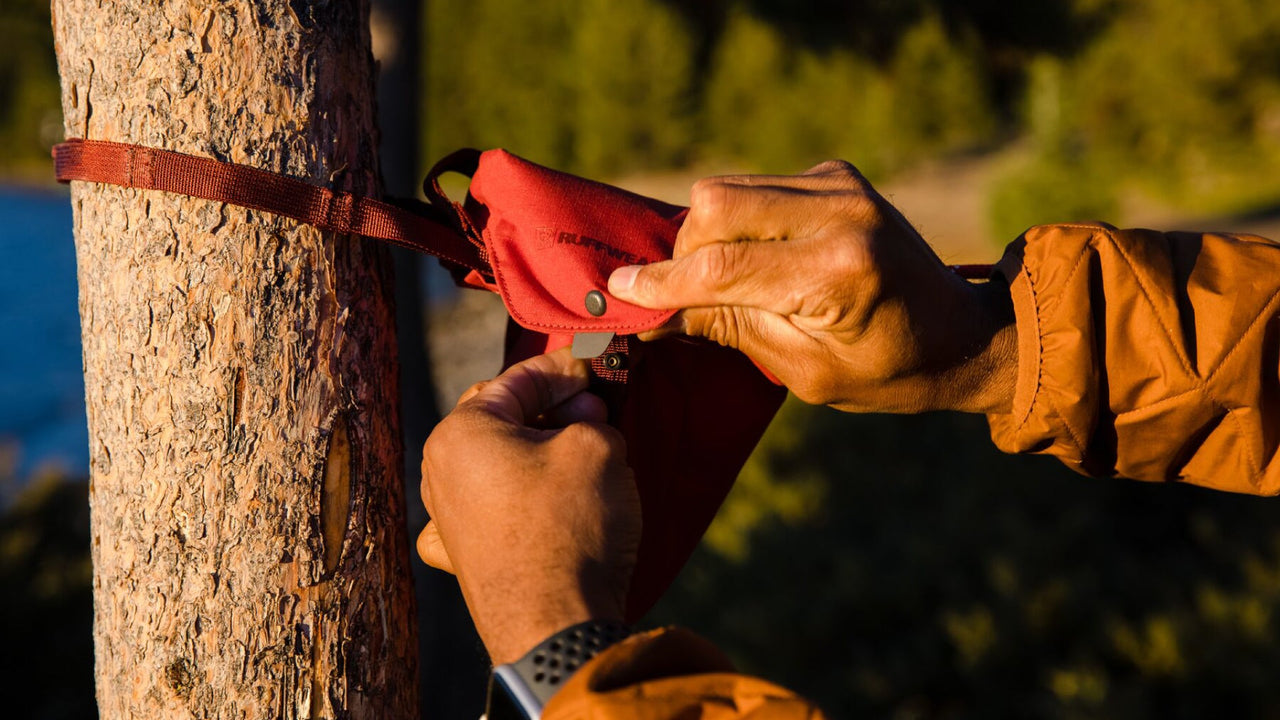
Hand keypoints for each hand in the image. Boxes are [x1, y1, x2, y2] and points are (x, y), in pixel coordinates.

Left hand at [416, 349, 640, 663]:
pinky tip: (532, 501)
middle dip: (549, 409)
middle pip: (500, 420)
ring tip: (582, 454)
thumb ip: (591, 416)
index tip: (593, 366)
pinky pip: (486, 510)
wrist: (557, 626)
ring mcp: (445, 519)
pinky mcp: (462, 559)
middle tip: (595, 410)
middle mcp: (439, 472)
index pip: (517, 381)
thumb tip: (585, 419)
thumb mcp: (598, 447)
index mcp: (460, 433)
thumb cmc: (572, 526)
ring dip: (537, 452)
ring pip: (495, 463)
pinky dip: (512, 497)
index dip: (563, 370)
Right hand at [608, 161, 1015, 413]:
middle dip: (682, 252)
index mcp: (838, 270)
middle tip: (681, 296)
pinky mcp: (836, 175)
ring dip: (707, 235)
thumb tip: (654, 312)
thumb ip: (730, 328)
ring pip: (728, 188)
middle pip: (714, 205)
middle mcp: (841, 212)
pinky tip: (754, 259)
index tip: (618, 292)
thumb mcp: (806, 370)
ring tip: (720, 283)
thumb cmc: (887, 371)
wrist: (962, 335)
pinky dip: (736, 221)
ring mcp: (839, 184)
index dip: (661, 281)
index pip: (721, 266)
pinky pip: (754, 185)